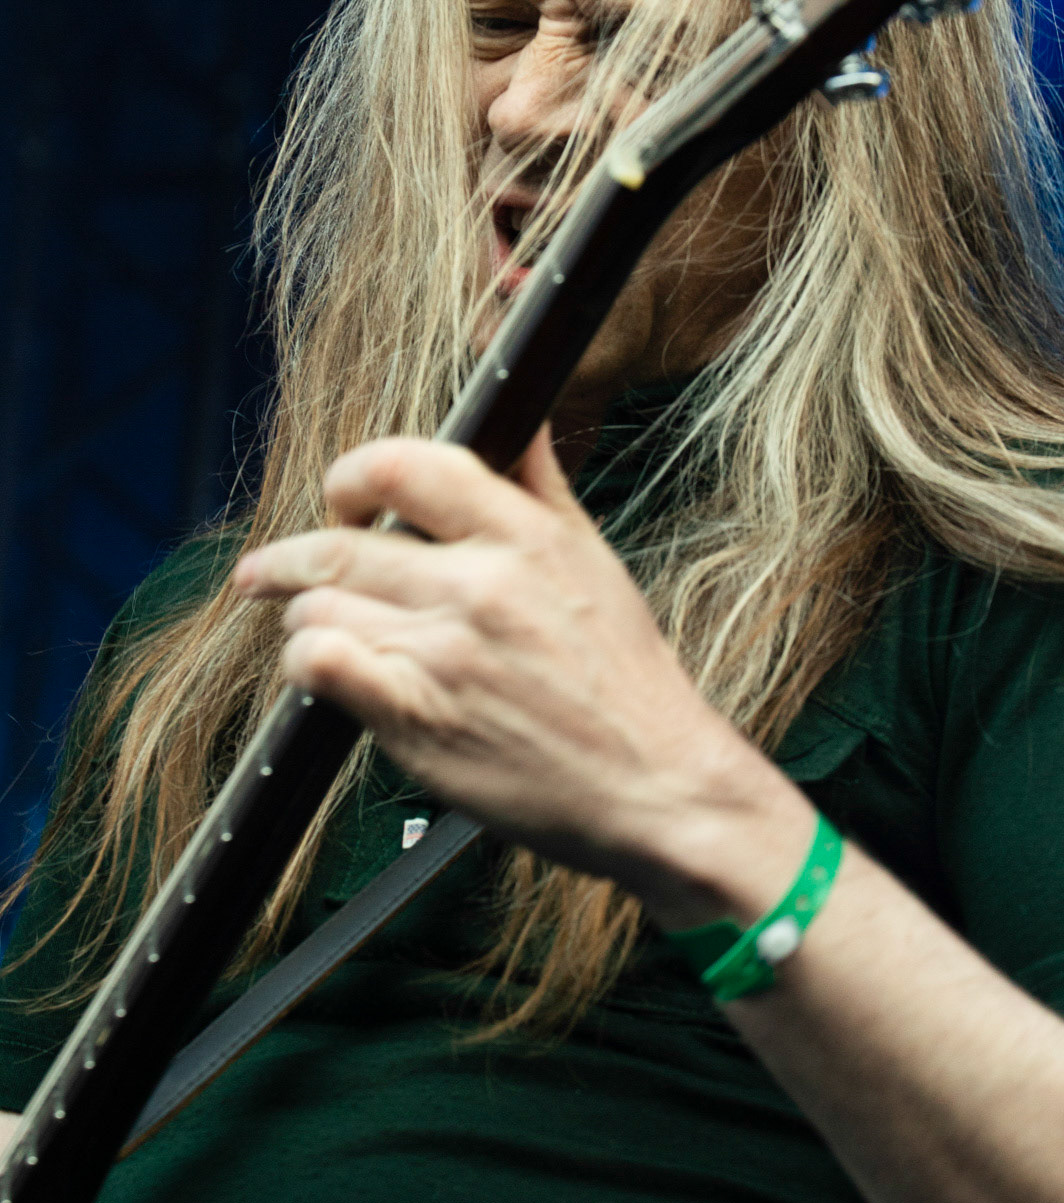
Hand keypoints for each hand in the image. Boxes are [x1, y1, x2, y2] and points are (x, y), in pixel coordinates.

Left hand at [233, 428, 812, 924]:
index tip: (340, 498)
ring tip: (324, 637)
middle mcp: (481, 585)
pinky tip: (322, 671)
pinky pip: (321, 664)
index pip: (407, 464)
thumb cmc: (625, 678)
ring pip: (321, 608)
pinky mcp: (420, 716)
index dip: (353, 475)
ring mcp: (447, 652)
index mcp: (524, 536)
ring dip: (307, 621)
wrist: (655, 783)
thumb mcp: (594, 560)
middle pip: (341, 545)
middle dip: (292, 560)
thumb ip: (540, 486)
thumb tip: (520, 419)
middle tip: (269, 572)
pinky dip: (306, 663)